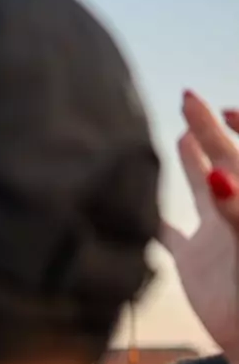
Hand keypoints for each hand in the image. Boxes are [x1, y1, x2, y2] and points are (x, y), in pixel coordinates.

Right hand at [159, 92, 238, 356]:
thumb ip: (233, 215)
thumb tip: (218, 176)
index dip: (232, 129)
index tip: (218, 107)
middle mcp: (234, 219)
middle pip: (220, 163)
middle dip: (207, 132)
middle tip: (188, 99)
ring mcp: (214, 240)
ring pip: (199, 192)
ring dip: (190, 164)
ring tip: (180, 137)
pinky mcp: (193, 264)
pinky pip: (169, 235)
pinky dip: (152, 219)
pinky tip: (135, 208)